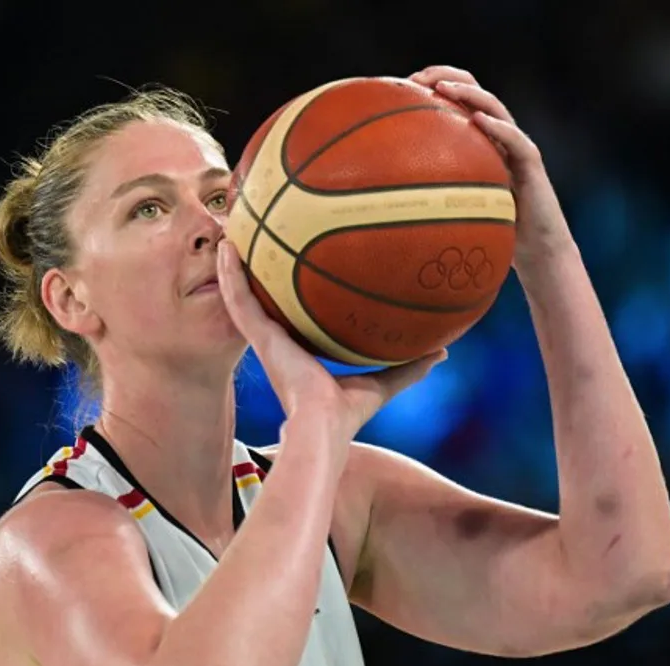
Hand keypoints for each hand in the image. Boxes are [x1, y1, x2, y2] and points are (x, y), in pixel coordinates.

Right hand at [216, 240, 445, 437]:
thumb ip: (409, 367)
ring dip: (234, 268)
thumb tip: (443, 352)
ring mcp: (264, 340)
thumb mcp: (383, 383)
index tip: (293, 274)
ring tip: (229, 236)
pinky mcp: (258, 337)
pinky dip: (230, 275)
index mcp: (300, 355)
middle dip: (258, 275)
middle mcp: (278, 344)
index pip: (292, 320)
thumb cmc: (347, 413)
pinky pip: (237, 299)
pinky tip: (226, 249)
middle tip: (255, 245)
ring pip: (242, 296)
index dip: (290, 298)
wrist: (323, 424)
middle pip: (263, 303)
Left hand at [407, 65, 577, 278]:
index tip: (403, 85)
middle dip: (446, 76)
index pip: (457, 99)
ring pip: (493, 106)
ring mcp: (516, 145)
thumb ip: (430, 196)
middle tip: (417, 79)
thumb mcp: (454, 209)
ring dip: (468, 92)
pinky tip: (477, 119)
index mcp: (479, 140)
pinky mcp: (531, 161)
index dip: (433, 84)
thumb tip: (383, 204)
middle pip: (474, 90)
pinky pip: (514, 139)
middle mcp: (498, 136)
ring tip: (443, 88)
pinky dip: (497, 126)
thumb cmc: (494, 231)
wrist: (536, 248)